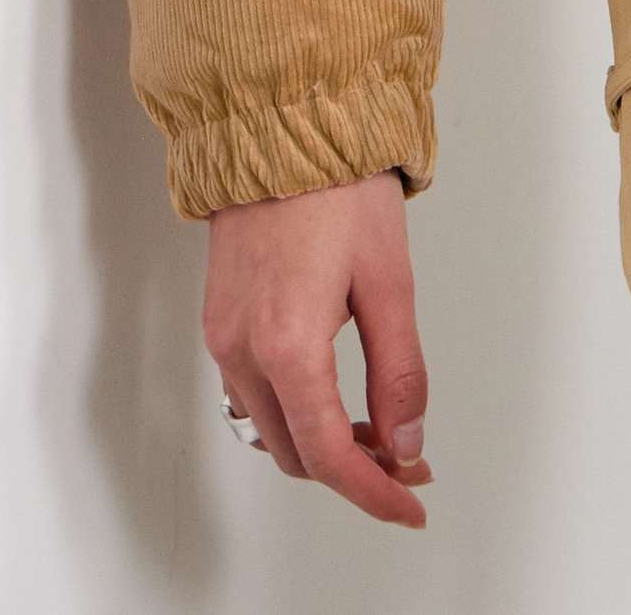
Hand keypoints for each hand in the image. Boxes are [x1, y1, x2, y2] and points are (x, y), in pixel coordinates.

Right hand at [203, 168, 433, 526]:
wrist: (282, 126)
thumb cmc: (338, 187)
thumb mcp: (390, 279)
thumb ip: (399, 369)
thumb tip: (407, 439)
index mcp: (287, 345)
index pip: (330, 453)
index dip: (374, 491)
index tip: (410, 505)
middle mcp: (242, 351)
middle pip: (297, 452)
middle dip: (356, 469)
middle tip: (410, 460)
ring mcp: (223, 338)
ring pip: (273, 428)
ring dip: (324, 443)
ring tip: (383, 430)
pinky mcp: (220, 321)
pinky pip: (255, 394)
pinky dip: (297, 411)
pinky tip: (337, 396)